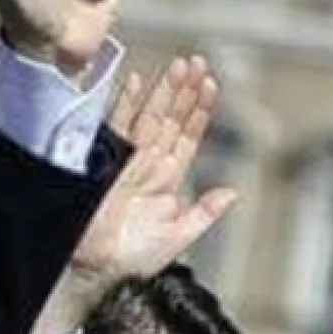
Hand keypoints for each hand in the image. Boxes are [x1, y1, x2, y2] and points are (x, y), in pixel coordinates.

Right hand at [70, 56, 238, 282]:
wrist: (100, 271)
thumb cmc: (133, 259)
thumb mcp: (178, 237)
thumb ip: (204, 213)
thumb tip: (232, 192)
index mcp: (168, 179)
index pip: (188, 136)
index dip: (199, 111)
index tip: (210, 85)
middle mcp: (149, 164)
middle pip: (171, 119)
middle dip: (184, 91)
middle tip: (197, 62)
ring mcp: (129, 161)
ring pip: (151, 117)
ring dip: (165, 91)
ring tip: (180, 66)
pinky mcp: (107, 163)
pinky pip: (118, 127)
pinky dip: (125, 105)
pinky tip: (134, 83)